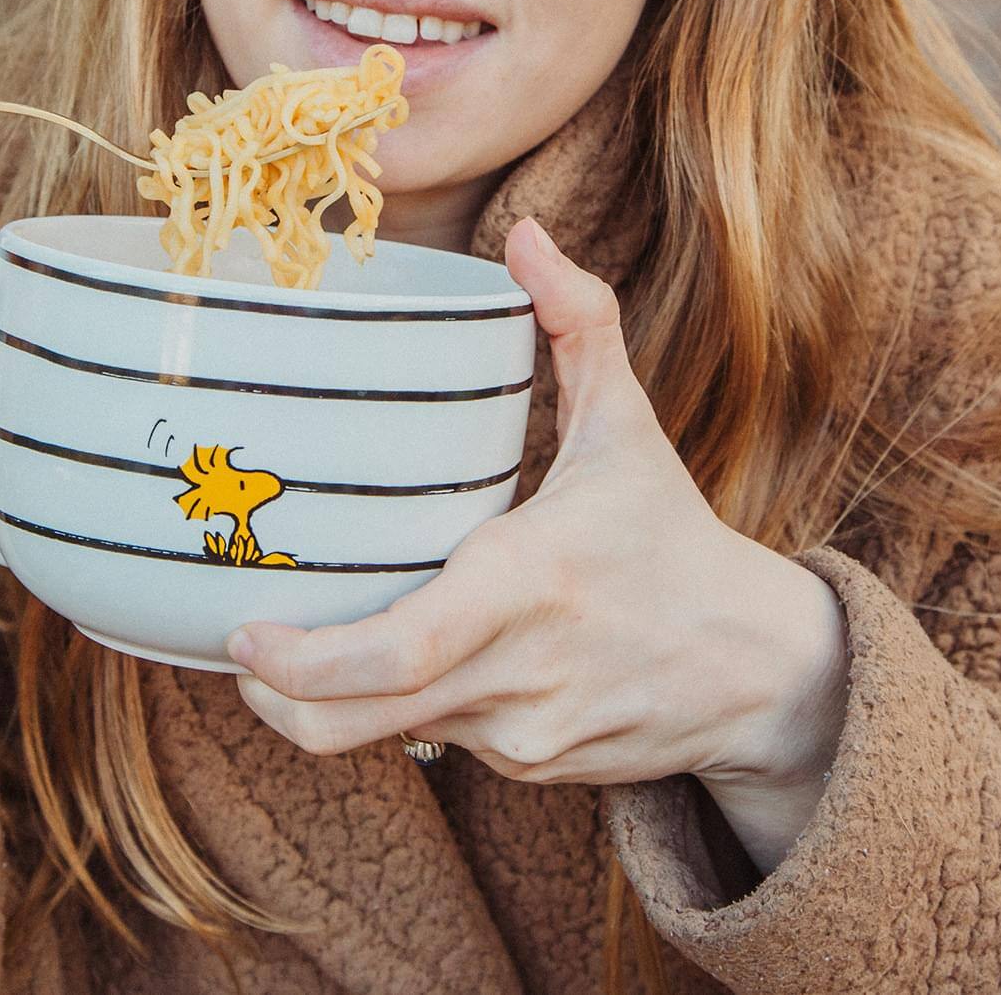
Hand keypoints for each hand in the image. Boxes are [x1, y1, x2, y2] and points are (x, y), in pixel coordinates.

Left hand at [227, 216, 849, 868]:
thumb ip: (579, 322)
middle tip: (242, 647)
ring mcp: (518, 734)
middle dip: (278, 698)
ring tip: (303, 649)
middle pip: (354, 721)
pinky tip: (404, 663)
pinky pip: (435, 741)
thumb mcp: (631, 424)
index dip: (302, 662)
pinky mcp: (526, 768)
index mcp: (527, 583)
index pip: (396, 651)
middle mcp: (514, 672)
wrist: (758, 671)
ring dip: (335, 698)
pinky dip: (403, 708)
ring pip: (386, 734)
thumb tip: (526, 233)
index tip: (245, 633)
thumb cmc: (671, 536)